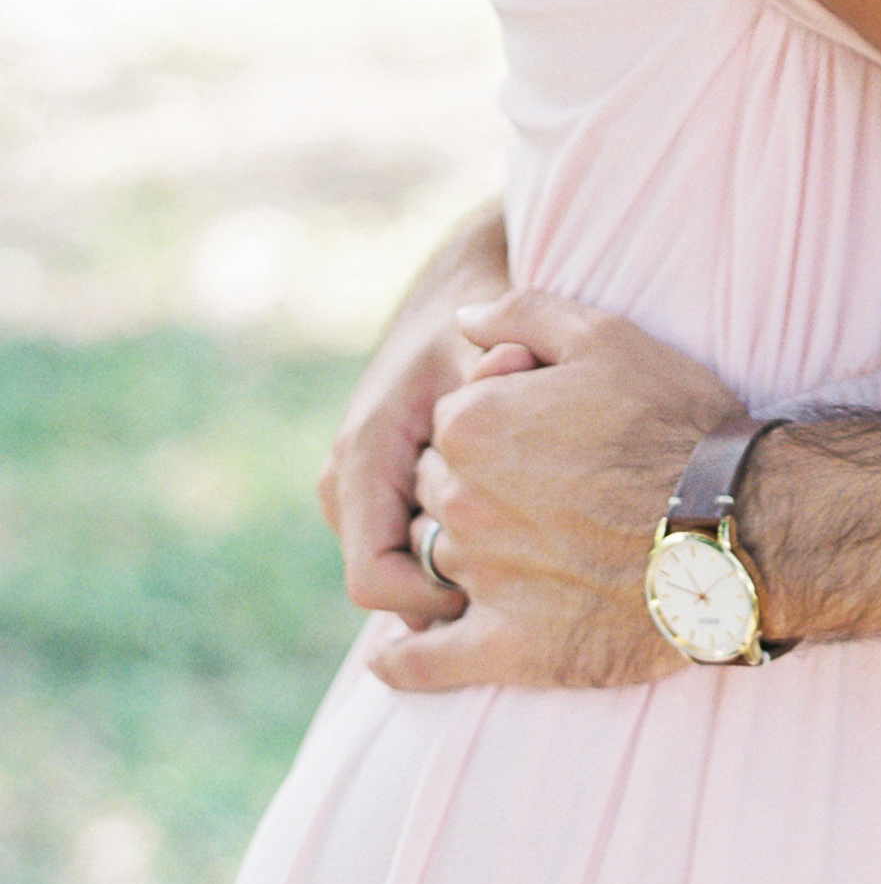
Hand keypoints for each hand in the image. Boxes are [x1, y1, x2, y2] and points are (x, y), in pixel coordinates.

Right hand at [319, 208, 516, 627]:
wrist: (462, 282)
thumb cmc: (480, 319)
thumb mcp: (488, 342)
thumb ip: (495, 380)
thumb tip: (498, 400)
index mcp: (364, 453)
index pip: (374, 580)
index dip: (435, 601)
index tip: (504, 585)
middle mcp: (347, 478)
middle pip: (393, 585)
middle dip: (456, 585)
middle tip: (529, 555)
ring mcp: (359, 487)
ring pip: (406, 571)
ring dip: (460, 564)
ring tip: (526, 527)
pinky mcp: (380, 489)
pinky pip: (414, 548)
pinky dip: (460, 545)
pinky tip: (516, 519)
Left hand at [368, 290, 747, 692]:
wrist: (736, 522)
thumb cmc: (675, 422)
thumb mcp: (607, 336)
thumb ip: (521, 313)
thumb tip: (462, 318)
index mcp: (472, 424)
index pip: (449, 420)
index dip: (495, 419)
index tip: (544, 428)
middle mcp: (461, 501)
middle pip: (433, 488)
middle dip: (469, 483)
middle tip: (539, 485)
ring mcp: (480, 577)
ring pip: (431, 562)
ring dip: (457, 552)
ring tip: (513, 546)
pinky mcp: (506, 648)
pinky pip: (423, 662)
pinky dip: (402, 658)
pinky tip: (398, 652)